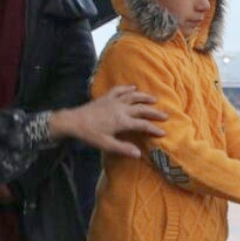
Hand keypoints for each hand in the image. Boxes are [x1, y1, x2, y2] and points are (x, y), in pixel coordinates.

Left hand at [50, 86, 166, 157]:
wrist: (73, 121)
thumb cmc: (90, 134)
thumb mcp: (106, 144)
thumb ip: (123, 148)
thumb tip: (138, 153)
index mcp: (122, 121)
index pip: (142, 125)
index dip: (154, 129)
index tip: (164, 132)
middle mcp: (121, 109)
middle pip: (142, 109)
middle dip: (155, 112)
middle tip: (165, 115)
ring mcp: (114, 101)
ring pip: (133, 96)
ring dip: (145, 97)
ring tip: (154, 99)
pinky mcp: (107, 97)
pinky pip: (120, 90)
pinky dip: (128, 88)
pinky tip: (133, 87)